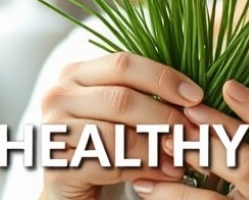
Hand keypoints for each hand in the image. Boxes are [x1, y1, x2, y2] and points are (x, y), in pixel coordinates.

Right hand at [39, 52, 204, 199]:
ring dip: (156, 147)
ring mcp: (53, 130)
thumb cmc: (107, 142)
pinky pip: (108, 163)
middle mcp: (58, 95)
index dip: (162, 77)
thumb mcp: (125, 112)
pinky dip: (143, 168)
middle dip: (164, 116)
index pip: (123, 63)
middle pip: (121, 97)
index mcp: (76, 73)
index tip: (195, 95)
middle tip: (191, 132)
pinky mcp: (57, 165)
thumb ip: (147, 95)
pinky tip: (163, 172)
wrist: (76, 184)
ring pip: (116, 132)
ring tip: (181, 157)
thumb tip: (194, 97)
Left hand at [130, 80, 248, 198]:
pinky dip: (170, 194)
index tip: (228, 85)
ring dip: (190, 162)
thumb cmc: (240, 196)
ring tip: (165, 144)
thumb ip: (237, 141)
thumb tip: (201, 102)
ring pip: (217, 193)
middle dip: (216, 132)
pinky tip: (145, 184)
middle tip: (187, 113)